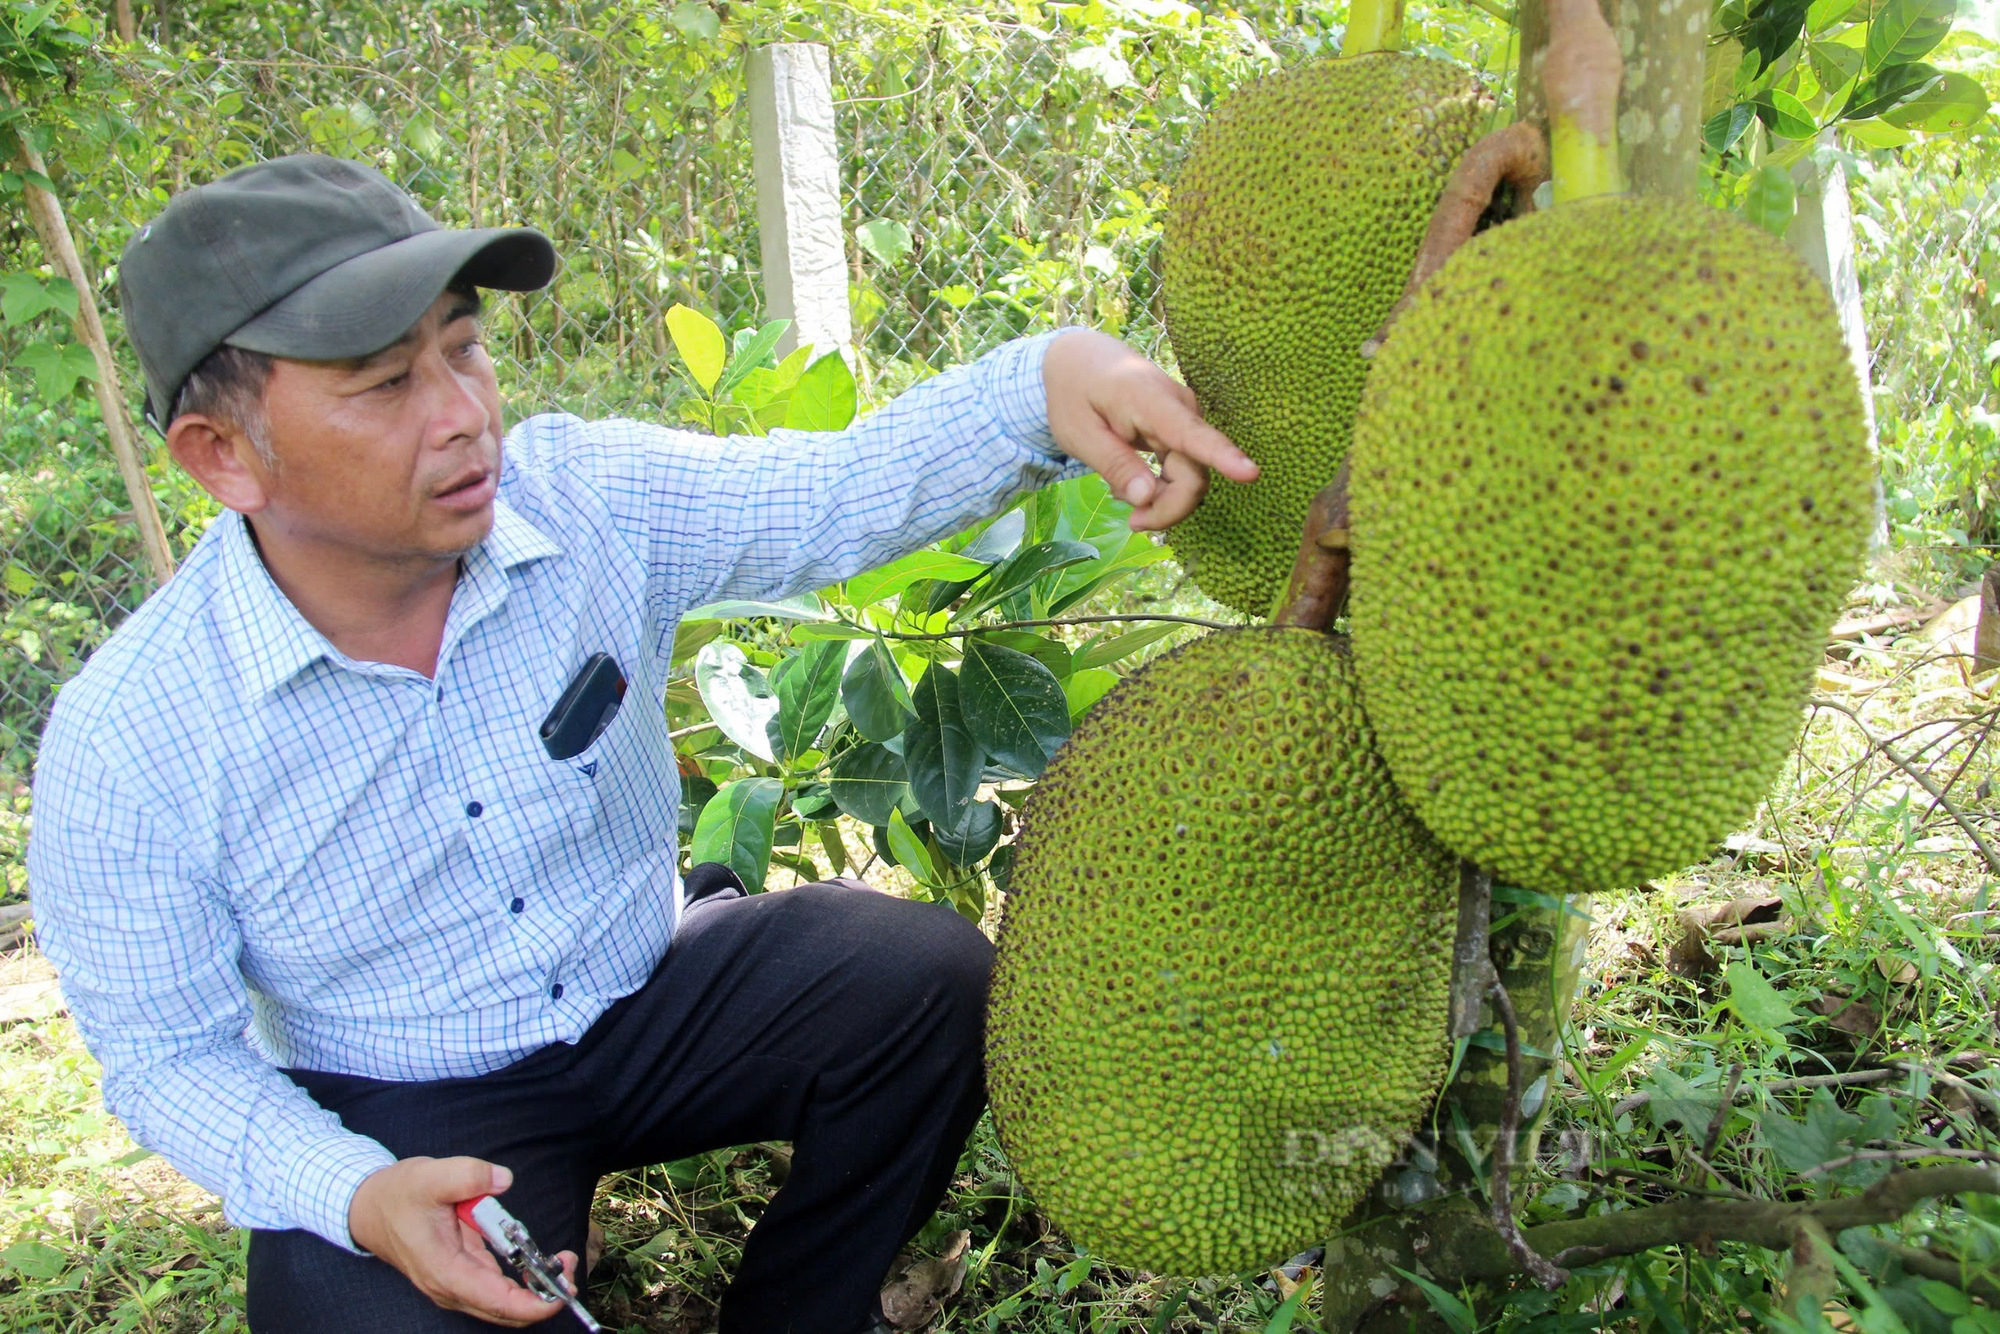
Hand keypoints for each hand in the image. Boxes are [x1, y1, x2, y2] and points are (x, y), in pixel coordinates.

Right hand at [348, 1156, 579, 1326]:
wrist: (370, 1207)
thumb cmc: (398, 1195)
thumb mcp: (430, 1176)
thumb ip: (467, 1175)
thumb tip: (503, 1179)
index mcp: (444, 1271)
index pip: (496, 1302)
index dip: (533, 1304)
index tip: (562, 1290)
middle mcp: (450, 1287)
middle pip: (504, 1311)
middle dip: (543, 1296)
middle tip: (570, 1263)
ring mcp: (456, 1284)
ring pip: (502, 1303)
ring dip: (535, 1287)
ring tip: (562, 1259)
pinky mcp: (461, 1274)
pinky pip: (496, 1287)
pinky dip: (521, 1278)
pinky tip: (539, 1258)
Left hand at [1041, 329, 1256, 530]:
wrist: (1081, 359)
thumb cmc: (1074, 393)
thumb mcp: (1079, 433)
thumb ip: (1114, 465)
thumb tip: (1147, 499)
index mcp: (1150, 401)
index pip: (1191, 434)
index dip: (1223, 457)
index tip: (1251, 474)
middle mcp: (1180, 408)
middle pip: (1193, 475)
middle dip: (1167, 508)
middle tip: (1131, 522)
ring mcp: (1186, 418)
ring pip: (1191, 477)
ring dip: (1162, 498)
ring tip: (1120, 491)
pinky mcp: (1185, 429)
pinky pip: (1185, 470)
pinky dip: (1161, 486)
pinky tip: (1133, 481)